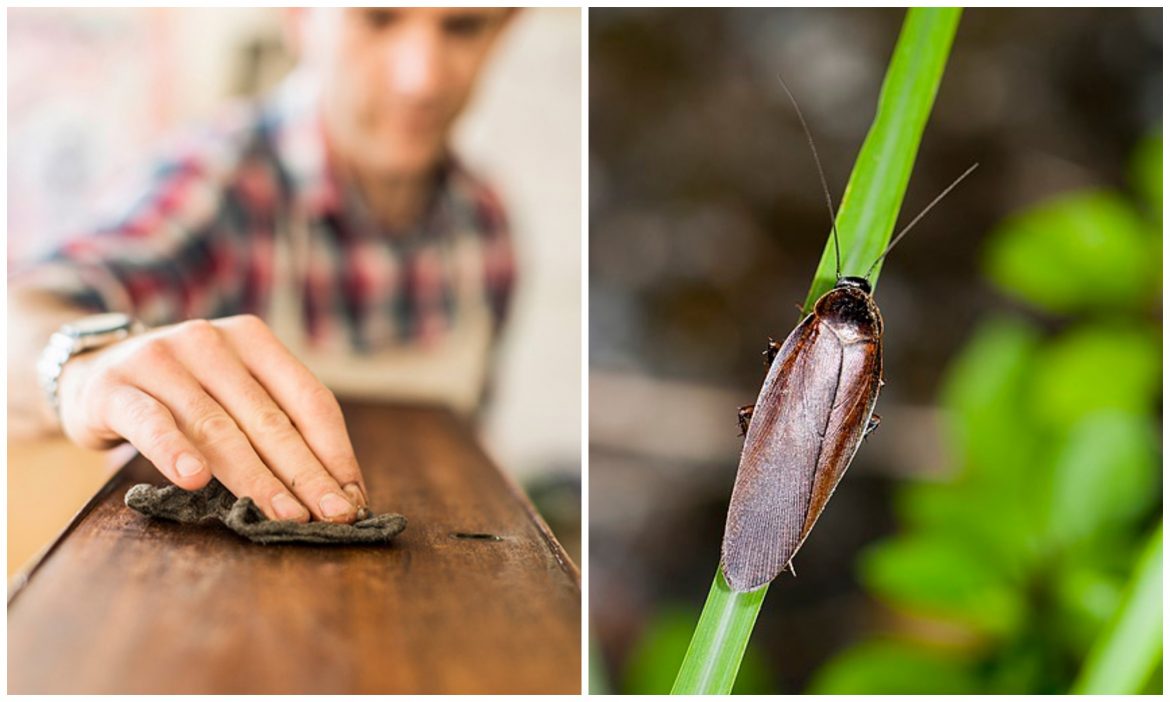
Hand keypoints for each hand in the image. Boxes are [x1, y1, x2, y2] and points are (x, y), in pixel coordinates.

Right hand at [56, 314, 368, 523]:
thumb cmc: (182, 394)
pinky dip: (175, 451)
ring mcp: (162, 359)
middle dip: (306, 474)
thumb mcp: (233, 395)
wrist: (90, 371)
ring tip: (284, 514)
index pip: (309, 399)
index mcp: (253, 339)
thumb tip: (341, 489)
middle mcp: (212, 341)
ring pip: (219, 427)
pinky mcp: (117, 387)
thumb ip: (278, 428)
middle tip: (332, 515)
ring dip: (256, 477)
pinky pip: (152, 422)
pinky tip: (196, 480)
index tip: (353, 496)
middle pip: (270, 419)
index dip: (335, 450)